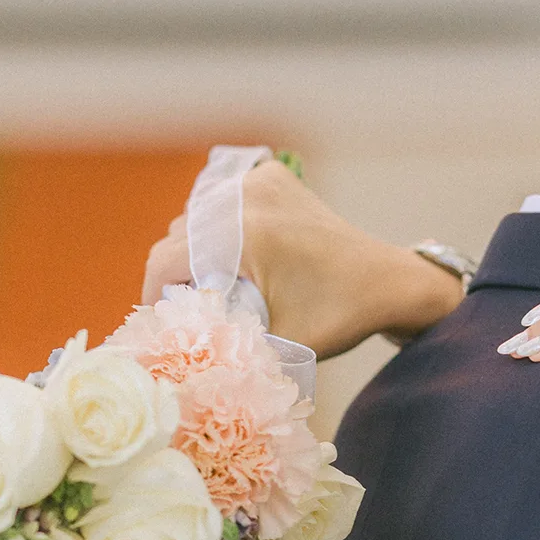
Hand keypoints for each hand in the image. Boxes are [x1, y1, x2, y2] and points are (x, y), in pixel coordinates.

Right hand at [142, 159, 463, 360]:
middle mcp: (246, 196)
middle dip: (177, 277)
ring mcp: (259, 182)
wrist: (386, 282)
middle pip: (179, 238)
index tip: (159, 326)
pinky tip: (240, 259)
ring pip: (197, 220)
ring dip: (197, 254)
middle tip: (190, 313)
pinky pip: (223, 205)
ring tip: (214, 289)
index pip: (166, 260)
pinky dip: (222, 232)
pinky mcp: (272, 179)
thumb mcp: (275, 343)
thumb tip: (173, 360)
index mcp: (244, 233)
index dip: (153, 296)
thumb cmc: (337, 317)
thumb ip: (221, 344)